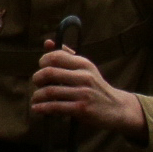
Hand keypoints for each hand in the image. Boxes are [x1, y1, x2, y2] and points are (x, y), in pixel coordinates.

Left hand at [26, 40, 141, 134]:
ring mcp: (83, 93)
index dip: (43, 61)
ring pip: (49, 91)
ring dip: (37, 96)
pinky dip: (42, 108)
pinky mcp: (82, 108)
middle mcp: (84, 76)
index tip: (41, 68)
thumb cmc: (95, 87)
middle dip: (37, 79)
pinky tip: (37, 108)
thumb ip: (67, 56)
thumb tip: (47, 43)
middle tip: (37, 84)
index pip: (55, 56)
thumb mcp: (86, 69)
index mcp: (84, 64)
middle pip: (49, 72)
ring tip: (35, 98)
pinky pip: (55, 107)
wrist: (117, 108)